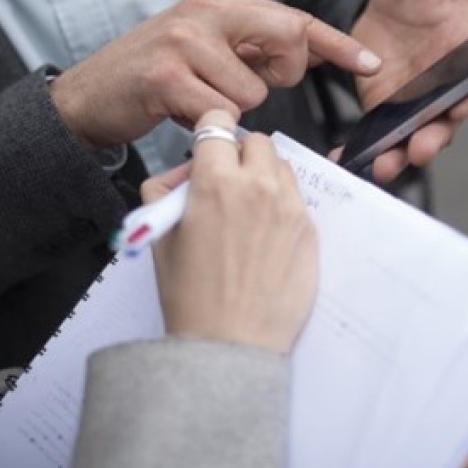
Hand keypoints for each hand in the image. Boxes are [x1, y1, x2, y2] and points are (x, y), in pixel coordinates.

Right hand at [51, 0, 380, 149]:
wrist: (87, 95)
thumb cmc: (153, 76)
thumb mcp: (204, 46)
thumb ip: (249, 47)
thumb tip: (301, 55)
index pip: (293, 19)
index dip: (335, 44)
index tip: (370, 64)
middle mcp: (206, 8)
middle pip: (289, 42)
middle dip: (280, 75)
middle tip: (242, 83)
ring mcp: (185, 39)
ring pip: (254, 91)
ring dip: (231, 108)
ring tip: (195, 98)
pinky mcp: (167, 75)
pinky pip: (220, 112)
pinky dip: (206, 122)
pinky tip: (179, 112)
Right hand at [142, 110, 317, 354]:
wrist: (229, 344)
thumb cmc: (188, 294)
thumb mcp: (158, 234)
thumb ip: (165, 188)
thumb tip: (184, 173)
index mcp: (215, 181)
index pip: (218, 123)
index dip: (210, 132)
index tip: (208, 148)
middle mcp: (257, 186)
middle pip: (257, 140)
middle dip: (240, 153)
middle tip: (227, 182)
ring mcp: (289, 207)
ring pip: (281, 166)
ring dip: (264, 175)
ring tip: (248, 209)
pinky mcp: (309, 231)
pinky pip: (297, 198)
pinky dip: (281, 203)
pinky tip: (265, 235)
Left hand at [350, 0, 467, 181]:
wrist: (382, 1)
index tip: (458, 108)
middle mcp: (448, 88)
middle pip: (446, 120)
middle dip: (433, 137)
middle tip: (419, 150)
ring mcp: (416, 103)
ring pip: (412, 135)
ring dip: (399, 154)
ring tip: (382, 167)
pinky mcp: (385, 109)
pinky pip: (377, 134)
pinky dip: (362, 149)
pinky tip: (343, 159)